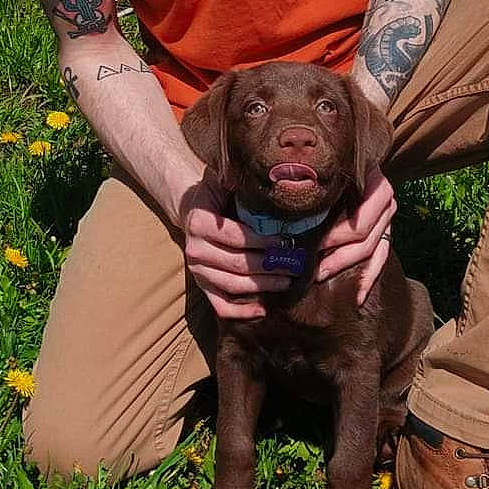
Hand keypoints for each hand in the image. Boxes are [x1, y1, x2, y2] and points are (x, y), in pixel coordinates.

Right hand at [179, 181, 291, 322]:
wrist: (191, 211)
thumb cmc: (214, 195)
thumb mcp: (219, 180)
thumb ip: (235, 178)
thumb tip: (258, 176)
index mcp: (199, 223)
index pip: (237, 238)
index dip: (264, 241)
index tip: (287, 240)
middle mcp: (194, 250)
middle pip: (238, 264)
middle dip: (270, 265)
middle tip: (296, 264)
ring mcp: (197, 271)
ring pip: (232, 285)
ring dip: (262, 286)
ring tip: (287, 281)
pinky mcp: (202, 285)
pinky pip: (220, 305)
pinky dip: (241, 312)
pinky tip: (263, 310)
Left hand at [313, 166, 395, 306]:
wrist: (352, 166)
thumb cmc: (332, 171)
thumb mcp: (330, 176)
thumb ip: (319, 190)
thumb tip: (289, 211)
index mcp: (374, 185)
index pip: (359, 222)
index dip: (336, 237)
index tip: (312, 247)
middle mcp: (386, 202)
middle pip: (364, 238)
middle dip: (337, 257)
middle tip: (311, 269)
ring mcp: (388, 218)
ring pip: (372, 250)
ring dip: (345, 266)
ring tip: (320, 276)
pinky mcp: (386, 232)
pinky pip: (381, 258)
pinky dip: (368, 278)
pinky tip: (356, 296)